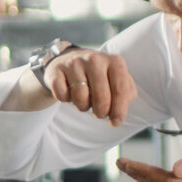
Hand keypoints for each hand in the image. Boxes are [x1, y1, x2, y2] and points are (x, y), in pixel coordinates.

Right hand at [7, 46, 139, 124]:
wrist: (67, 60)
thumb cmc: (96, 75)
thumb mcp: (115, 78)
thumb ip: (126, 91)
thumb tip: (124, 105)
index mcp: (114, 61)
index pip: (121, 90)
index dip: (119, 110)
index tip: (116, 122)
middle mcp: (94, 59)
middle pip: (101, 97)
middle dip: (101, 112)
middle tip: (99, 113)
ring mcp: (73, 63)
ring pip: (80, 98)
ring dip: (82, 106)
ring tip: (83, 99)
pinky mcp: (56, 70)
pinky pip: (62, 96)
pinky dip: (65, 99)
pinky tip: (68, 92)